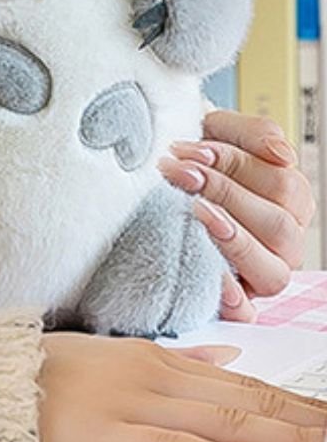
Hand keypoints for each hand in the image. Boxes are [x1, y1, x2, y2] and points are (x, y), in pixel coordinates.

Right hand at [35, 333, 326, 441]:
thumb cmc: (49, 369)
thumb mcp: (116, 351)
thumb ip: (177, 358)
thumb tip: (228, 358)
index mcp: (156, 358)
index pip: (243, 386)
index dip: (293, 404)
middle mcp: (152, 376)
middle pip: (244, 404)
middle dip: (301, 421)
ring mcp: (132, 403)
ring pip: (222, 423)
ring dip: (279, 438)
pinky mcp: (108, 434)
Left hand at [158, 111, 315, 320]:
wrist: (152, 174)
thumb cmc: (191, 155)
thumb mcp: (217, 130)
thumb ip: (253, 133)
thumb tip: (281, 154)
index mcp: (288, 200)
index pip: (282, 186)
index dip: (235, 165)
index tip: (189, 152)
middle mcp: (282, 241)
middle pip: (278, 227)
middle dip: (224, 195)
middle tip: (179, 173)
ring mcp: (260, 273)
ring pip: (273, 273)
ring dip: (230, 238)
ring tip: (189, 209)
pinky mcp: (234, 300)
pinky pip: (246, 312)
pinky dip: (231, 300)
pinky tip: (209, 275)